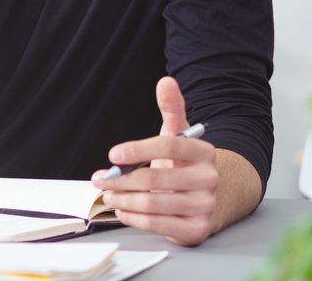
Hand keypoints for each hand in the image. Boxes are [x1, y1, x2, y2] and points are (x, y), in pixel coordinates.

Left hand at [92, 76, 219, 245]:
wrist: (211, 200)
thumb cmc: (186, 166)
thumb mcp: (179, 136)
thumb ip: (172, 109)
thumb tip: (166, 82)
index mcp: (204, 152)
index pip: (168, 146)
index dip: (137, 150)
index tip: (113, 155)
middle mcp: (209, 179)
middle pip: (155, 177)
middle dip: (120, 180)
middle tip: (101, 180)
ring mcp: (205, 206)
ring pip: (153, 202)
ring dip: (123, 199)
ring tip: (109, 195)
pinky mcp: (197, 230)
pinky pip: (158, 224)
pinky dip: (134, 217)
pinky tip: (124, 210)